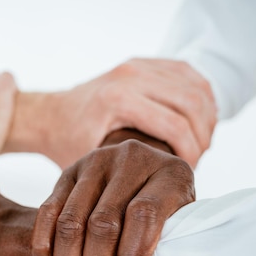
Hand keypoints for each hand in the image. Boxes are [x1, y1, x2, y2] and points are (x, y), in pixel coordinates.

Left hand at [3, 58, 215, 167]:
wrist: (50, 115)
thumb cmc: (67, 143)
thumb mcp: (92, 164)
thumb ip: (124, 175)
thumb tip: (162, 193)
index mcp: (118, 99)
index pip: (176, 125)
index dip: (192, 152)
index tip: (189, 172)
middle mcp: (130, 75)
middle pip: (192, 102)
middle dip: (203, 135)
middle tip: (198, 158)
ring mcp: (138, 65)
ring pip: (195, 85)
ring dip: (206, 115)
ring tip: (200, 142)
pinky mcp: (143, 62)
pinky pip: (187, 73)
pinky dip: (200, 96)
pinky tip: (196, 121)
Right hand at [31, 130, 194, 255]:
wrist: (147, 170)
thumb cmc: (169, 209)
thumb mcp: (182, 220)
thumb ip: (166, 242)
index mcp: (170, 174)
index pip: (145, 213)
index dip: (135, 255)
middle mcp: (131, 159)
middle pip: (103, 222)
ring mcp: (96, 162)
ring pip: (71, 221)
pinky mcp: (69, 172)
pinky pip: (48, 211)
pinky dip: (44, 247)